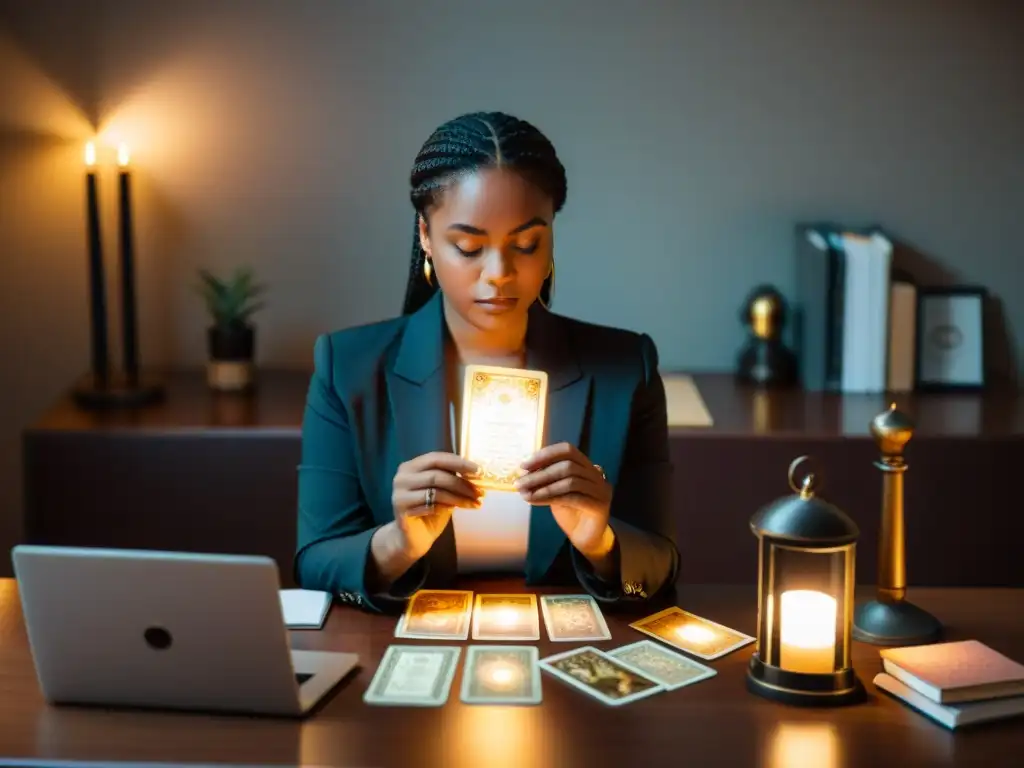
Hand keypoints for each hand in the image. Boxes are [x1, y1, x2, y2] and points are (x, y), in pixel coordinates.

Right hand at [391, 452, 480, 559]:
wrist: (413, 539)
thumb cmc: (430, 512)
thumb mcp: (443, 491)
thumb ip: (452, 479)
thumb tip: (477, 472)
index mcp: (411, 467)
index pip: (436, 458)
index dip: (458, 462)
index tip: (479, 470)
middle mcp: (402, 477)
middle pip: (437, 474)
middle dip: (462, 483)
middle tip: (480, 492)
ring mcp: (399, 494)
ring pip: (436, 491)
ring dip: (459, 497)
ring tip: (475, 503)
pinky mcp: (401, 511)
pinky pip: (430, 506)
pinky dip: (446, 508)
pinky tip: (454, 511)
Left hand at [515, 442, 613, 557]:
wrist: (586, 537)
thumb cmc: (570, 512)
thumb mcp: (555, 491)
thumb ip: (545, 480)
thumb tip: (524, 472)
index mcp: (586, 466)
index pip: (567, 450)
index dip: (545, 455)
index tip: (524, 466)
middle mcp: (596, 475)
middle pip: (568, 466)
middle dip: (540, 473)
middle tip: (519, 483)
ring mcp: (601, 490)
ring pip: (571, 481)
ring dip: (543, 486)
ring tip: (524, 494)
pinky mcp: (600, 506)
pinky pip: (573, 498)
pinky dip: (551, 498)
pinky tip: (535, 501)